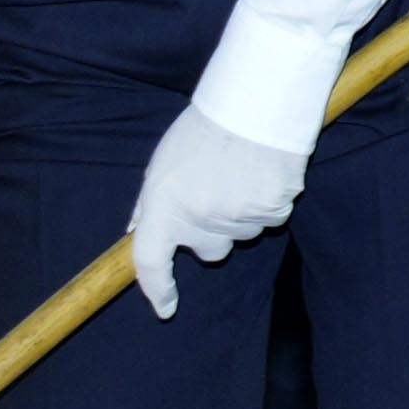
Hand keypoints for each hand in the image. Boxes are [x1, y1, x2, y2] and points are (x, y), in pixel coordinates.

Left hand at [121, 101, 301, 318]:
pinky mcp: (272, 209)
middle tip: (217, 190)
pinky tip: (262, 171)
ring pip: (242, 234)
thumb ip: (150, 201)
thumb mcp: (163, 162)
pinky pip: (269, 219)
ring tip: (241, 171)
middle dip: (212, 233)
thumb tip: (136, 231)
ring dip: (241, 213)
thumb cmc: (205, 130)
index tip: (165, 306)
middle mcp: (199, 217)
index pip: (150, 260)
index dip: (156, 288)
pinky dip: (267, 202)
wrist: (255, 102)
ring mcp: (238, 217)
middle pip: (210, 251)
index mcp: (164, 203)